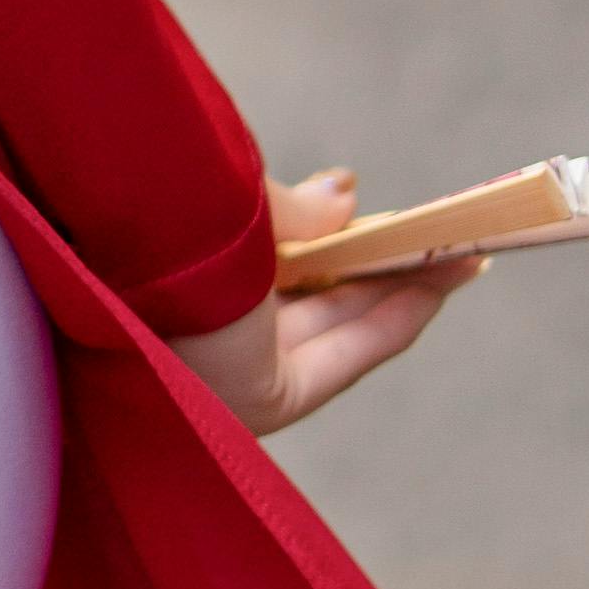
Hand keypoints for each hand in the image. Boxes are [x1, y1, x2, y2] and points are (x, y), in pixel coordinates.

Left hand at [166, 167, 481, 438]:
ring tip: (462, 252)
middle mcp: (198, 320)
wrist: (126, 245)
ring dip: (403, 289)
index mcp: (176, 270)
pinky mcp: (260, 399)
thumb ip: (296, 210)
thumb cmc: (166, 212)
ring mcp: (228, 363)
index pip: (267, 262)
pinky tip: (440, 283)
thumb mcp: (239, 200)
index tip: (380, 217)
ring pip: (334, 323)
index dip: (333, 242)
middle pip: (309, 297)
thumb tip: (348, 189)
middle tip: (440, 238)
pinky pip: (344, 355)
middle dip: (379, 267)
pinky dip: (395, 320)